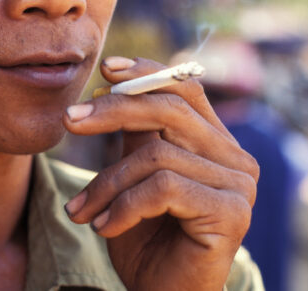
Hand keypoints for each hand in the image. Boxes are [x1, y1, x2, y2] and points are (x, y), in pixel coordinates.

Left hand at [63, 57, 258, 290]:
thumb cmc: (145, 238)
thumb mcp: (131, 177)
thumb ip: (134, 136)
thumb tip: (110, 86)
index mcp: (215, 143)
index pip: (186, 88)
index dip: (147, 72)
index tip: (106, 68)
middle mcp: (235, 159)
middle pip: (170, 110)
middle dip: (113, 112)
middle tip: (68, 120)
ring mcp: (238, 185)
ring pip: (156, 155)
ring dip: (107, 183)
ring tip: (83, 210)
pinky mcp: (231, 213)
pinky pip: (162, 188)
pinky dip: (123, 206)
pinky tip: (105, 227)